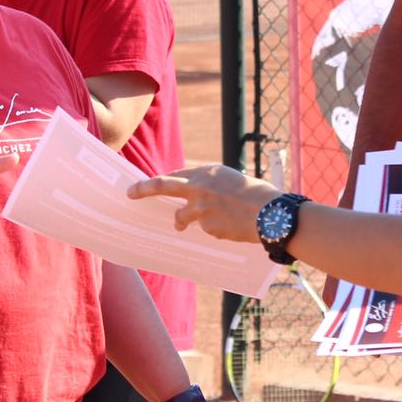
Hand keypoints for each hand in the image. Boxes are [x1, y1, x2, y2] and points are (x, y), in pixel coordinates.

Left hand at [128, 165, 281, 242]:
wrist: (271, 213)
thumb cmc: (259, 195)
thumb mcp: (234, 181)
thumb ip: (213, 186)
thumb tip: (201, 196)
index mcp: (208, 171)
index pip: (178, 174)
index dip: (165, 181)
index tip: (152, 185)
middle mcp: (200, 186)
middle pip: (163, 185)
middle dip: (144, 189)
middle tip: (130, 193)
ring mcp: (201, 207)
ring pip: (181, 217)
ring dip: (180, 222)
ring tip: (182, 227)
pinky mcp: (206, 226)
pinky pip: (204, 230)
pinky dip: (212, 230)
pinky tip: (227, 229)